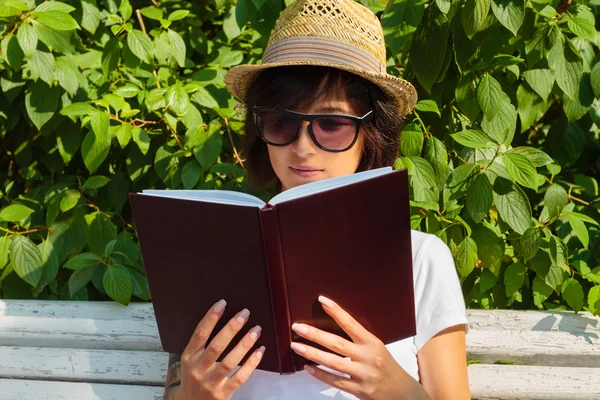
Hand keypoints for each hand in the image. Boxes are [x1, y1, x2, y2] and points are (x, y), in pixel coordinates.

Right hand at [177, 299, 264, 399]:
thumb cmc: (194, 378)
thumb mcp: (191, 360)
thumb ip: (202, 345)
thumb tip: (223, 317)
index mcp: (188, 357)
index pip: (200, 334)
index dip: (211, 317)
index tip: (223, 303)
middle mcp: (198, 369)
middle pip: (217, 346)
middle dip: (232, 328)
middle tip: (245, 313)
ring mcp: (210, 382)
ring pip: (229, 361)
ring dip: (244, 344)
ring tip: (257, 329)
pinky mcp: (223, 394)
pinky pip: (240, 377)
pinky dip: (251, 363)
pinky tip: (260, 350)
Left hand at [290, 296, 429, 399]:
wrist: (402, 392)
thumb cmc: (386, 366)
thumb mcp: (376, 348)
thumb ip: (358, 340)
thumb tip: (332, 327)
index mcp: (372, 343)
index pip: (351, 324)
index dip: (336, 311)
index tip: (321, 300)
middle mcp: (368, 357)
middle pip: (337, 344)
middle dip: (315, 334)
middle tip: (297, 327)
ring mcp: (363, 375)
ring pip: (333, 363)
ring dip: (312, 353)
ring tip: (296, 346)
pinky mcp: (359, 390)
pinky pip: (334, 381)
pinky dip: (319, 374)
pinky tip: (307, 367)